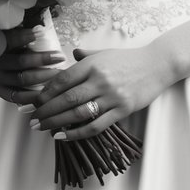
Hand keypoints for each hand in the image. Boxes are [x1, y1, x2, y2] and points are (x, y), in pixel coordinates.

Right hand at [0, 26, 66, 105]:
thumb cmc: (1, 46)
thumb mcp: (5, 35)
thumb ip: (19, 33)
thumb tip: (40, 29)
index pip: (9, 40)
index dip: (24, 36)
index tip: (40, 33)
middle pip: (20, 61)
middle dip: (42, 59)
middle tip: (60, 57)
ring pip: (21, 79)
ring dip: (43, 77)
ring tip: (59, 74)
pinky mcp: (0, 92)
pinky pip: (18, 96)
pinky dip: (32, 95)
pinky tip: (46, 91)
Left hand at [28, 44, 171, 139]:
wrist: (157, 65)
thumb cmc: (128, 59)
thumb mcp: (104, 53)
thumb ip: (85, 57)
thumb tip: (70, 56)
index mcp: (92, 64)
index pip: (63, 80)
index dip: (46, 92)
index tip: (34, 102)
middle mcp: (100, 80)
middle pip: (67, 99)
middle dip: (46, 111)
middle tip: (32, 120)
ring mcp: (112, 96)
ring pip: (79, 113)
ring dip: (57, 123)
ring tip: (44, 129)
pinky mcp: (122, 110)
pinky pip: (96, 125)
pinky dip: (78, 133)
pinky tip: (64, 136)